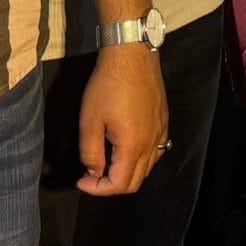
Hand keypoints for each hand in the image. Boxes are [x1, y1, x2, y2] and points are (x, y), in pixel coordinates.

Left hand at [75, 43, 168, 197]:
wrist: (131, 56)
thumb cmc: (108, 86)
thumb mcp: (89, 121)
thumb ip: (90, 153)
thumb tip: (93, 172)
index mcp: (133, 146)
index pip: (119, 184)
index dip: (98, 189)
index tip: (82, 180)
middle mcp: (152, 143)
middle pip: (135, 181)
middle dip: (111, 185)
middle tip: (92, 175)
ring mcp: (161, 132)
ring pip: (148, 168)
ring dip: (127, 173)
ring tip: (107, 162)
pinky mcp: (163, 121)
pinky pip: (157, 152)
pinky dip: (141, 159)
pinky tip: (127, 148)